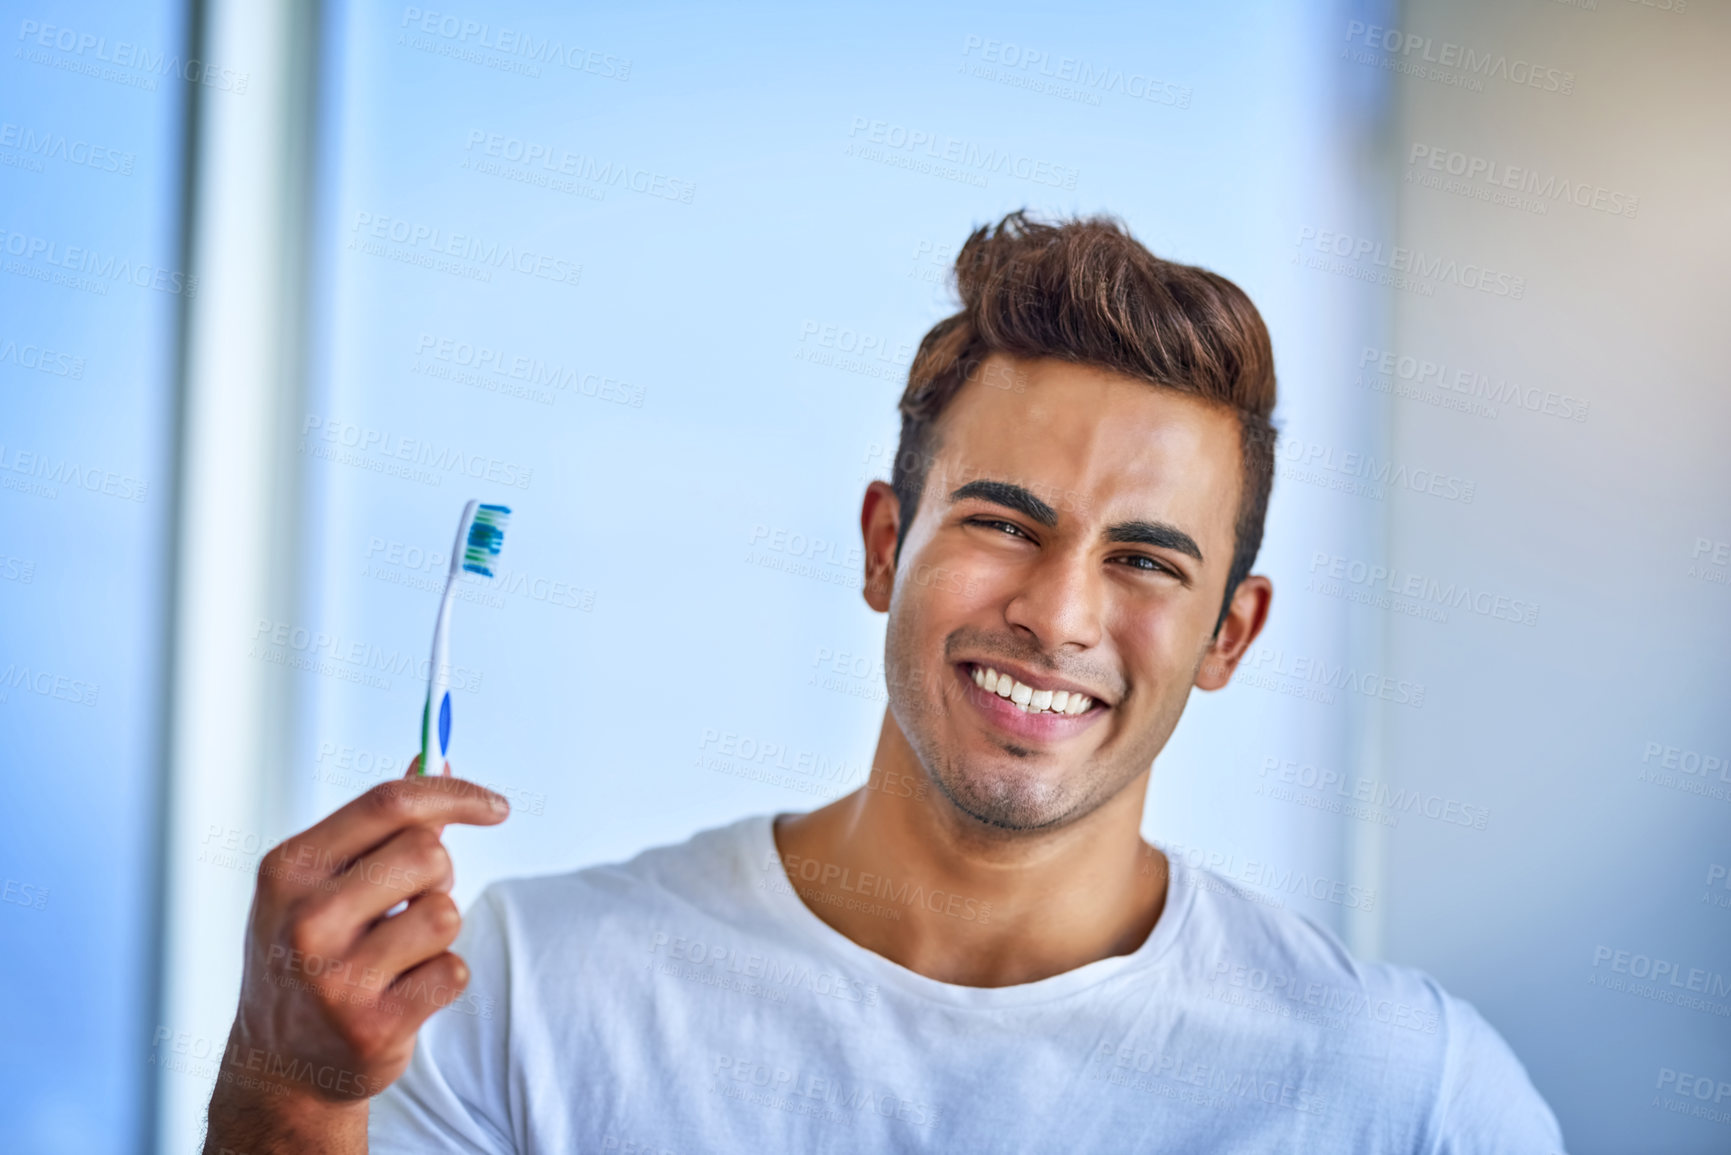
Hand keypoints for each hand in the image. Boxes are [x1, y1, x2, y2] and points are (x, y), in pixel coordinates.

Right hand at [203, 759, 508, 1151]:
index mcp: (289, 868)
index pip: (390, 803)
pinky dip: (441, 978)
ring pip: (445, 913)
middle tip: (406, 906)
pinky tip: (400, 995)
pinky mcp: (372, 1026)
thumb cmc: (314, 952)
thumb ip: (380, 823)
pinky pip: (454, 969)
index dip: (455, 794)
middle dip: (437, 875)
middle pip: (428, 854)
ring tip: (395, 955)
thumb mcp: (322, 883)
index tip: (498, 807)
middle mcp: (304, 919)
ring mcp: (335, 977)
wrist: (280, 1066)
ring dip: (437, 931)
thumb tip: (437, 755)